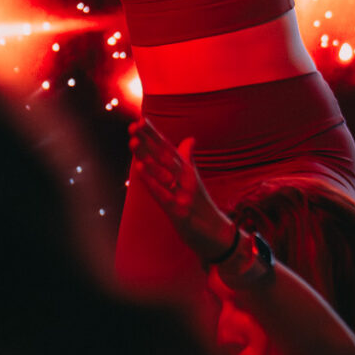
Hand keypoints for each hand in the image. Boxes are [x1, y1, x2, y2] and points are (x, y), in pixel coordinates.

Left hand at [127, 122, 237, 262]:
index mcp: (187, 171)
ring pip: (164, 171)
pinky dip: (151, 181)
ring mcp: (184, 194)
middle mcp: (187, 179)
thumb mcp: (195, 182)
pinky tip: (140, 169)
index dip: (154, 135)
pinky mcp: (180, 211)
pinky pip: (163, 194)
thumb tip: (189, 138)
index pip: (168, 149)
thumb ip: (188, 160)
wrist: (220, 235)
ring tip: (134, 141)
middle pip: (166, 155)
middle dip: (149, 139)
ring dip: (148, 156)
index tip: (140, 119)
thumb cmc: (203, 208)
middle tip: (135, 124)